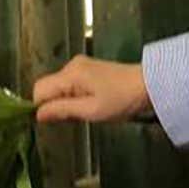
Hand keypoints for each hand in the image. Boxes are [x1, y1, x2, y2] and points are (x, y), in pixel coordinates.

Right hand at [32, 55, 151, 122]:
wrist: (150, 86)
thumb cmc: (121, 100)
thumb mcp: (91, 110)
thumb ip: (62, 110)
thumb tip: (38, 114)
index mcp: (70, 74)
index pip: (39, 89)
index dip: (41, 107)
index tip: (54, 122)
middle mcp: (71, 66)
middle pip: (48, 87)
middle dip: (55, 105)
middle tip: (75, 118)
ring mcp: (80, 66)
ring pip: (59, 87)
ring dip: (65, 102)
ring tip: (86, 112)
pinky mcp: (89, 69)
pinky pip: (70, 84)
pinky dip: (74, 96)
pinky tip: (90, 104)